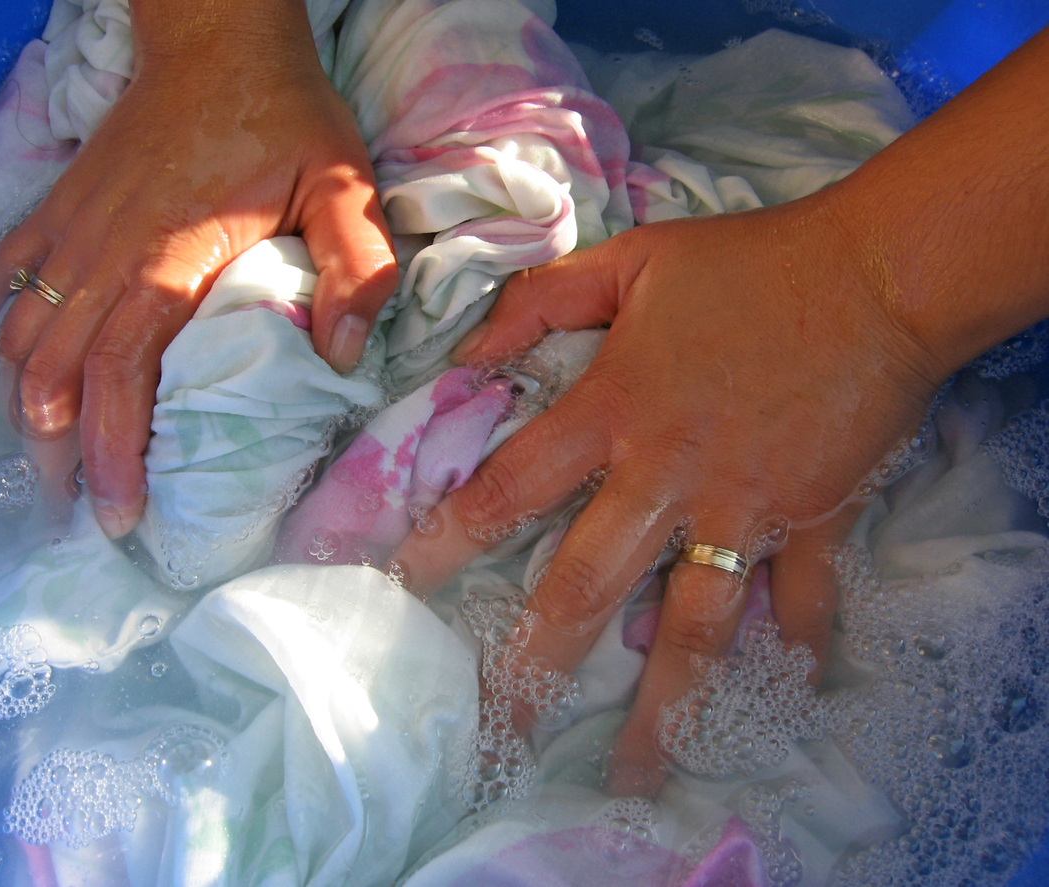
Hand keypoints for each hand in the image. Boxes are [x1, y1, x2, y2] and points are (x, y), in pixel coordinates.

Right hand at [0, 1, 396, 538]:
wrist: (219, 37)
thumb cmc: (286, 115)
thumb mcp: (346, 186)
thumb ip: (356, 269)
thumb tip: (337, 356)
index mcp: (170, 259)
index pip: (120, 373)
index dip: (112, 450)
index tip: (119, 512)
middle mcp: (105, 253)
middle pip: (56, 372)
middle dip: (60, 453)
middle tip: (78, 512)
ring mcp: (73, 229)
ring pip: (22, 336)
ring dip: (25, 407)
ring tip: (44, 464)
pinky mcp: (62, 208)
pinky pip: (6, 276)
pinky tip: (0, 370)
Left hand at [390, 190, 948, 794]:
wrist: (877, 275)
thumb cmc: (749, 264)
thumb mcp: (630, 261)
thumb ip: (540, 301)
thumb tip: (466, 351)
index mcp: (613, 413)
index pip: (509, 489)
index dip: (448, 539)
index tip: (403, 590)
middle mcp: (667, 477)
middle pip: (585, 587)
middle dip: (537, 664)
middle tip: (502, 730)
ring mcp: (743, 507)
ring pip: (693, 625)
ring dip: (664, 702)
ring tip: (638, 769)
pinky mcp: (813, 519)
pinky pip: (799, 600)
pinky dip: (793, 645)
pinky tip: (781, 694)